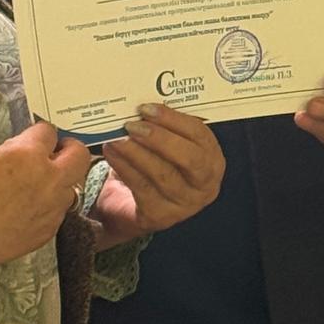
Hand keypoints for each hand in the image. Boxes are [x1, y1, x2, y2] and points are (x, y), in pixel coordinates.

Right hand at [0, 119, 93, 282]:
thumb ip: (13, 152)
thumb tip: (24, 152)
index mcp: (28, 155)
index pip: (49, 132)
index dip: (39, 133)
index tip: (34, 138)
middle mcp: (47, 181)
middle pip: (79, 156)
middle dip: (67, 151)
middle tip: (53, 154)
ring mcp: (50, 209)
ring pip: (72, 189)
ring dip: (59, 183)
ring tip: (37, 188)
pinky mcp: (46, 233)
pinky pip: (58, 214)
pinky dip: (48, 208)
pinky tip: (27, 211)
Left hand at [93, 106, 224, 238]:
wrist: (129, 206)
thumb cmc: (152, 165)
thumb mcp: (164, 145)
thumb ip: (162, 127)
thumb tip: (143, 107)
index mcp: (212, 160)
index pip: (199, 135)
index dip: (174, 120)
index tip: (146, 109)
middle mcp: (205, 185)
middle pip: (190, 159)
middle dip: (160, 139)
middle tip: (132, 125)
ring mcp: (185, 204)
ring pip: (163, 174)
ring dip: (136, 152)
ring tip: (117, 138)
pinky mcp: (161, 216)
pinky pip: (142, 188)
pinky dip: (124, 167)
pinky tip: (112, 153)